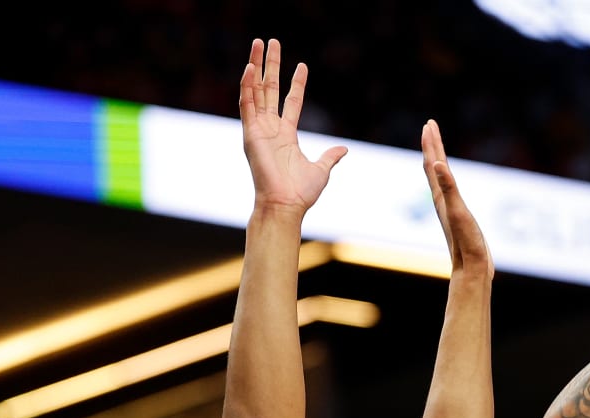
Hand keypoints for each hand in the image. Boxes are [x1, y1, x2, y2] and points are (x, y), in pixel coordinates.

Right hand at [238, 38, 346, 214]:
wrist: (285, 205)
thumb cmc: (300, 193)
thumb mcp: (320, 170)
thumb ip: (329, 157)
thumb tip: (343, 149)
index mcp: (286, 135)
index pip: (291, 102)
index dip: (297, 83)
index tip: (302, 65)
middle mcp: (270, 128)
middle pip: (270, 89)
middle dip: (271, 64)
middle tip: (271, 41)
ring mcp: (258, 129)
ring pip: (255, 90)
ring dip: (256, 66)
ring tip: (258, 43)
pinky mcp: (250, 133)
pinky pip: (246, 105)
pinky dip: (246, 86)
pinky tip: (249, 67)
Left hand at [423, 120, 490, 277]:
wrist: (470, 270)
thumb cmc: (466, 242)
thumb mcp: (458, 211)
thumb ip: (449, 187)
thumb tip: (438, 164)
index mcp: (441, 196)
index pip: (433, 163)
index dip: (432, 143)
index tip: (429, 123)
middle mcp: (441, 200)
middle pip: (434, 167)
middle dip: (432, 145)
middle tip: (430, 125)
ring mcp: (448, 208)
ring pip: (439, 178)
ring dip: (437, 160)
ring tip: (436, 148)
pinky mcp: (457, 217)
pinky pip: (448, 191)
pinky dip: (447, 179)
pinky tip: (449, 181)